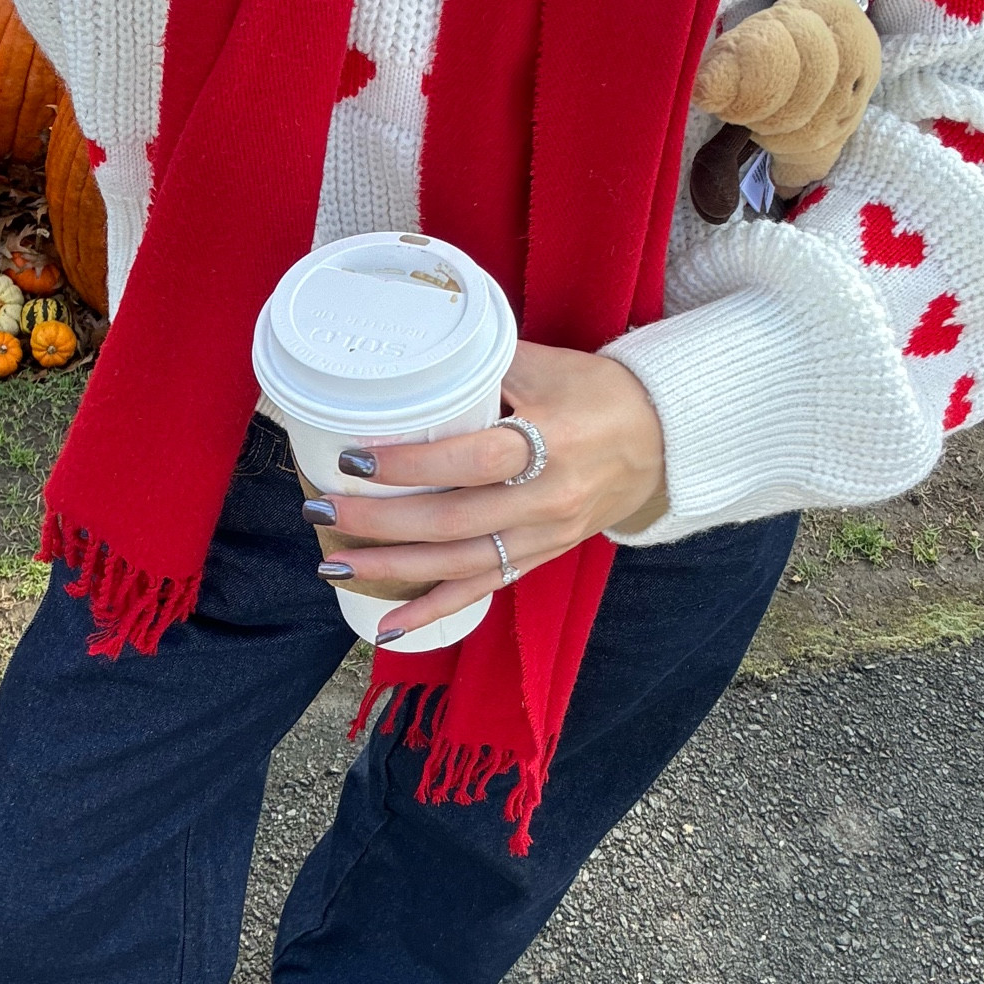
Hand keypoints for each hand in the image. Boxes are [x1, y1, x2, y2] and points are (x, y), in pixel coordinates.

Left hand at [307, 340, 665, 640]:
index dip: (410, 465)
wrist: (664, 440)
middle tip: (319, 507)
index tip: (354, 458)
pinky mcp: (541, 557)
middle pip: (452, 521)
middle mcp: (546, 500)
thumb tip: (408, 355)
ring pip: (459, 564)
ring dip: (391, 569)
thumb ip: (480, 361)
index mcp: (550, 444)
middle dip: (379, 520)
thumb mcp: (544, 363)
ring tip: (332, 562)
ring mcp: (543, 537)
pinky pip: (483, 590)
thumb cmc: (599, 392)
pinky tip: (388, 628)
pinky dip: (434, 611)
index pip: (470, 462)